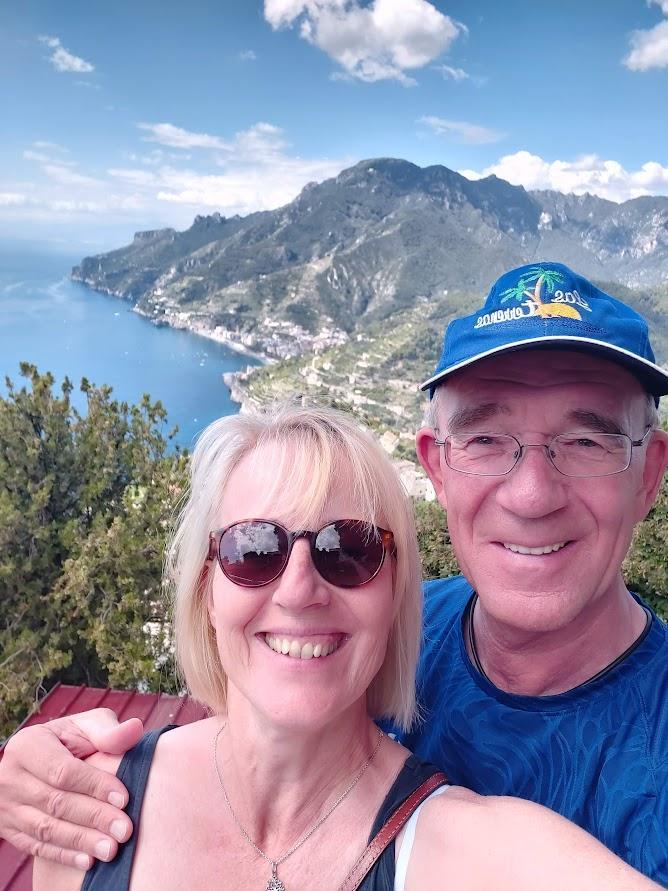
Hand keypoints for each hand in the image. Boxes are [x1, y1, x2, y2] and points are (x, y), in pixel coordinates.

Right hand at [0, 709, 142, 869]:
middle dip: (94, 817)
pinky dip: (64, 855)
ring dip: (81, 841)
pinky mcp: (10, 830)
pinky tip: (89, 861)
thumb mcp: (85, 728)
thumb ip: (108, 732)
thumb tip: (136, 729)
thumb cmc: (71, 740)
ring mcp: (7, 806)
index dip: (95, 785)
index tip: (124, 798)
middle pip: (55, 803)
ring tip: (112, 849)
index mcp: (28, 745)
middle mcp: (11, 777)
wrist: (41, 760)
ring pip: (45, 829)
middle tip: (125, 830)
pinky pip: (36, 847)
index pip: (62, 771)